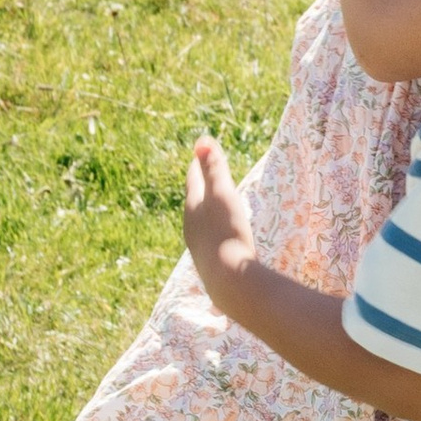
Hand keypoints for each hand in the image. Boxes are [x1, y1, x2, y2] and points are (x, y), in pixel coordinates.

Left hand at [183, 133, 254, 301]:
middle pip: (194, 202)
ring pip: (199, 223)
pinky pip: (210, 240)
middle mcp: (191, 227)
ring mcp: (199, 247)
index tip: (199, 153)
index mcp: (192, 207)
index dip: (198, 165)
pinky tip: (219, 239)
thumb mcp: (222, 194)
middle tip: (202, 177)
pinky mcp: (210, 264)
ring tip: (211, 207)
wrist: (228, 280)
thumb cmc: (226, 231)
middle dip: (199, 188)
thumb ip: (213, 168)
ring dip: (205, 212)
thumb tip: (202, 140)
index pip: (193, 180)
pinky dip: (213, 231)